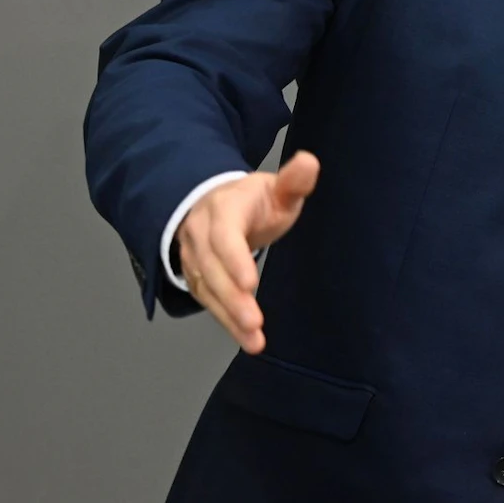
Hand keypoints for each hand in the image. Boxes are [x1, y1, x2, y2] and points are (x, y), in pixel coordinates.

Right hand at [176, 150, 319, 353]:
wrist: (214, 204)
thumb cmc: (252, 201)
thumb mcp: (275, 188)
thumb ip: (293, 181)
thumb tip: (310, 163)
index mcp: (223, 209)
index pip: (224, 235)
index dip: (234, 260)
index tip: (251, 282)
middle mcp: (200, 234)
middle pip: (212, 268)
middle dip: (232, 297)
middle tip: (254, 322)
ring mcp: (193, 257)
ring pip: (206, 289)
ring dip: (228, 316)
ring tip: (253, 339)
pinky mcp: (196, 278)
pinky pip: (208, 302)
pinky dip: (225, 322)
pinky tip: (246, 339)